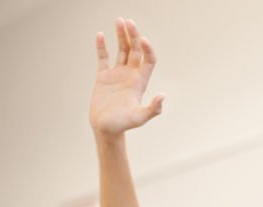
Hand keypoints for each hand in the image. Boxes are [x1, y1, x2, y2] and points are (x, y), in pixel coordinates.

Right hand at [89, 18, 163, 137]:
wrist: (105, 129)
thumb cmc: (122, 125)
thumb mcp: (138, 118)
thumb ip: (152, 110)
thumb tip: (162, 97)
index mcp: (140, 82)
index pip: (148, 60)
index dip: (147, 49)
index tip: (142, 40)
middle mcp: (130, 75)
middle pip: (135, 50)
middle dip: (133, 36)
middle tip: (128, 22)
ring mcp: (117, 74)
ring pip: (121, 50)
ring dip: (121, 36)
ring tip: (119, 21)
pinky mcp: (104, 77)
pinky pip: (103, 57)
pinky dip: (102, 46)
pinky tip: (100, 34)